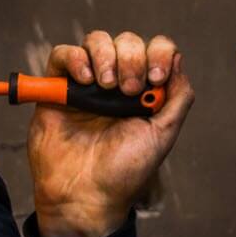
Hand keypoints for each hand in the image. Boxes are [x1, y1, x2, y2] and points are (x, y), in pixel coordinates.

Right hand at [28, 30, 193, 236]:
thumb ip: (178, 97)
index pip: (155, 50)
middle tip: (128, 91)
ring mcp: (86, 83)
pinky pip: (63, 54)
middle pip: (127, 42)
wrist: (85, 195)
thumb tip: (178, 58)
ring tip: (106, 86)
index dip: (159, 54)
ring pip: (96, 41)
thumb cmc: (124, 171)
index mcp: (144, 90)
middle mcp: (116, 82)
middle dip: (132, 59)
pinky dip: (75, 58)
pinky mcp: (57, 87)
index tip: (156, 79)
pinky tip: (84, 80)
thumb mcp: (162, 135)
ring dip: (106, 55)